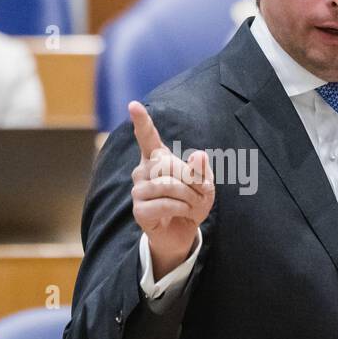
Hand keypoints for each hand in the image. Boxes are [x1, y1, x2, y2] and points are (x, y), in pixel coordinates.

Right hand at [129, 100, 213, 279]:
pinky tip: (182, 213)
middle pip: (165, 163)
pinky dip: (180, 209)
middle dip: (189, 178)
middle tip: (200, 193)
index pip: (147, 137)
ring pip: (166, 185)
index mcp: (157, 159)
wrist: (183, 233)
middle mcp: (143, 171)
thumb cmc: (191, 204)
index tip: (133, 105)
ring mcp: (138, 191)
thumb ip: (202, 171)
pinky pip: (163, 204)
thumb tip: (198, 155)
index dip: (142, 122)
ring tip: (193, 205)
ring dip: (188, 196)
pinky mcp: (139, 210)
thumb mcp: (204, 186)